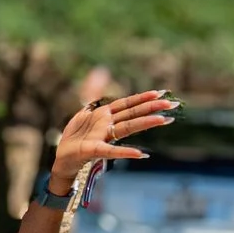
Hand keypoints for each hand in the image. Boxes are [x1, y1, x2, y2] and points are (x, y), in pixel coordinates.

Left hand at [51, 90, 175, 186]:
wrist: (62, 157)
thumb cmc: (75, 137)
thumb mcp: (82, 113)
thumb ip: (92, 95)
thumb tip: (100, 74)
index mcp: (105, 115)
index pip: (127, 104)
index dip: (143, 97)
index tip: (160, 93)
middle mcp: (107, 125)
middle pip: (132, 114)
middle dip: (151, 108)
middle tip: (171, 105)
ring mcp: (102, 137)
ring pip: (127, 128)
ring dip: (145, 123)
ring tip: (163, 120)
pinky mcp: (94, 150)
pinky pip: (111, 151)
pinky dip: (125, 152)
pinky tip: (141, 154)